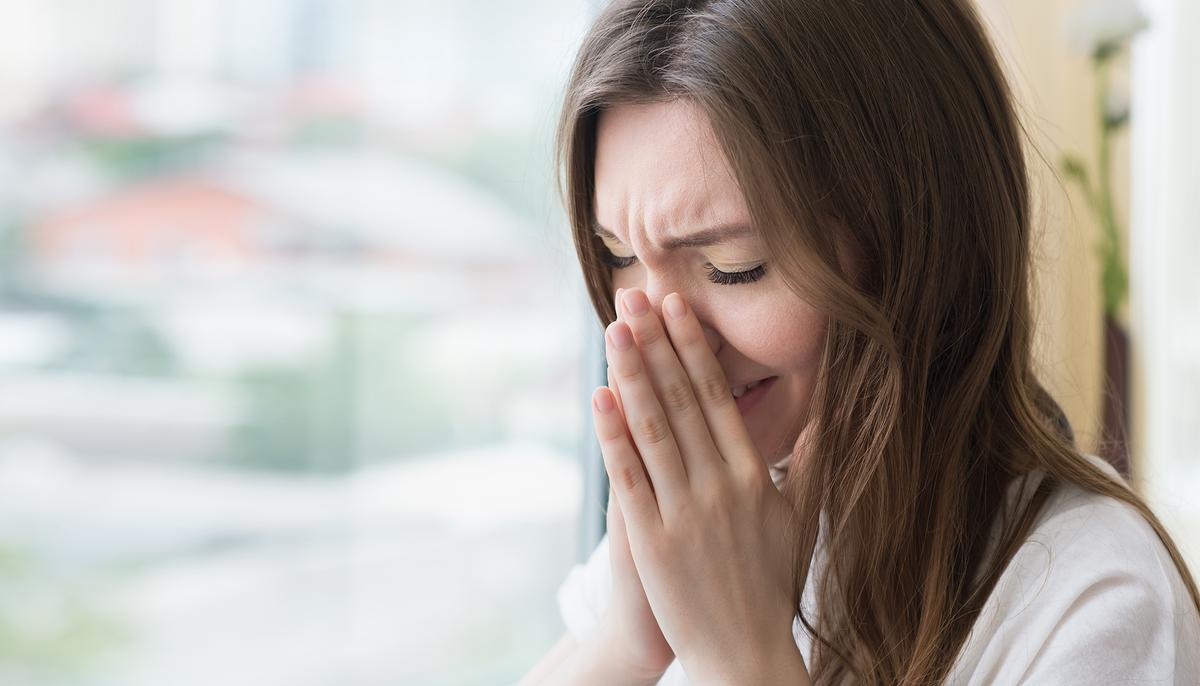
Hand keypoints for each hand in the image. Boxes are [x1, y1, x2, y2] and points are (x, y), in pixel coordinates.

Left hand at [590, 287, 810, 679]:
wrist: (744, 652)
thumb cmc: (769, 582)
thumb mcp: (801, 518)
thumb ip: (814, 461)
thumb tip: (831, 412)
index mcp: (755, 476)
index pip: (718, 397)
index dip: (693, 348)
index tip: (677, 305)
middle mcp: (721, 486)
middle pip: (682, 400)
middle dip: (656, 343)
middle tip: (635, 294)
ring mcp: (685, 512)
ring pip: (654, 428)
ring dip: (632, 373)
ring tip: (614, 328)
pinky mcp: (653, 541)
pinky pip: (629, 477)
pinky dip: (613, 435)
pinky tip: (599, 397)